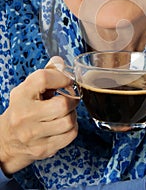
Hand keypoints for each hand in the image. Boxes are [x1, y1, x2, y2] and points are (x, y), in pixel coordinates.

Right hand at [0, 57, 78, 173]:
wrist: (7, 140)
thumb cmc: (23, 109)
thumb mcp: (29, 88)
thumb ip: (47, 73)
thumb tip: (61, 62)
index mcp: (21, 95)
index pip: (43, 78)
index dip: (61, 77)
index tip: (67, 80)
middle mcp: (25, 115)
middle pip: (62, 104)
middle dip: (72, 99)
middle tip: (70, 98)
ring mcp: (33, 134)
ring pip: (69, 121)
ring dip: (73, 114)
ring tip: (66, 112)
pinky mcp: (43, 148)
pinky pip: (71, 135)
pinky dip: (72, 128)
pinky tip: (64, 125)